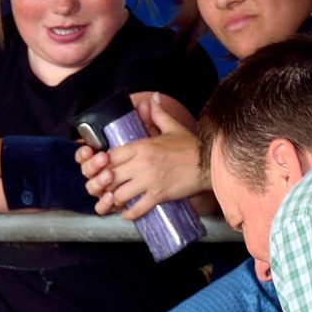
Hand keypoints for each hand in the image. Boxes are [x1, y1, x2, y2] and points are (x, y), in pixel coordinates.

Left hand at [80, 126, 201, 220]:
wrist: (209, 163)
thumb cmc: (190, 146)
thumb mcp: (172, 127)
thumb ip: (158, 114)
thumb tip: (153, 98)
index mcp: (141, 146)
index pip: (109, 156)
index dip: (102, 165)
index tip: (104, 170)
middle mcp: (142, 163)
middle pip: (109, 177)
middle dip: (104, 185)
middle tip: (107, 189)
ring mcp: (149, 181)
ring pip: (119, 195)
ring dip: (115, 201)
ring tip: (117, 201)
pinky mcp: (158, 196)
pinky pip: (136, 209)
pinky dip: (129, 214)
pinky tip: (127, 213)